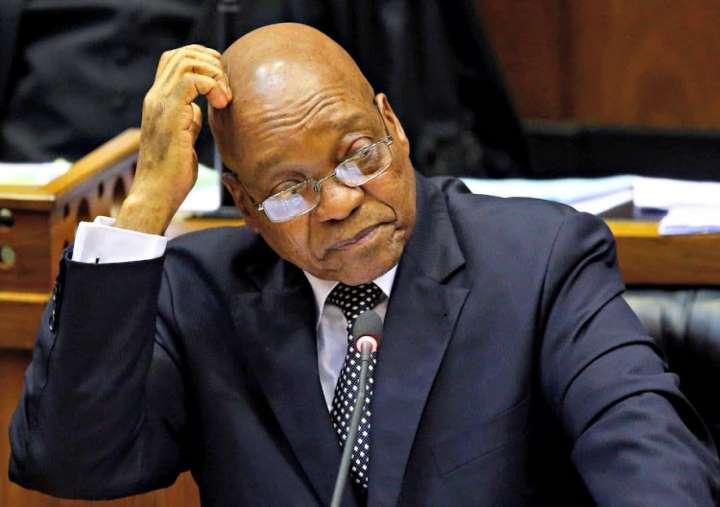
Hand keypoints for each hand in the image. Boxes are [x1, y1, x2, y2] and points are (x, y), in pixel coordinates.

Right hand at [116, 44, 231, 233]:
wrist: (156, 195)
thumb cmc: (172, 174)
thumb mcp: (183, 139)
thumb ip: (188, 120)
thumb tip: (197, 110)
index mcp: (159, 101)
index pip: (175, 60)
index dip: (202, 60)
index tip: (222, 81)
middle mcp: (156, 98)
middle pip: (181, 54)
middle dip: (211, 62)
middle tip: (226, 88)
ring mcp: (160, 104)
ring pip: (186, 61)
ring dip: (214, 73)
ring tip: (225, 97)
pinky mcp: (170, 115)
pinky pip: (191, 81)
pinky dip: (212, 85)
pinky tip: (222, 104)